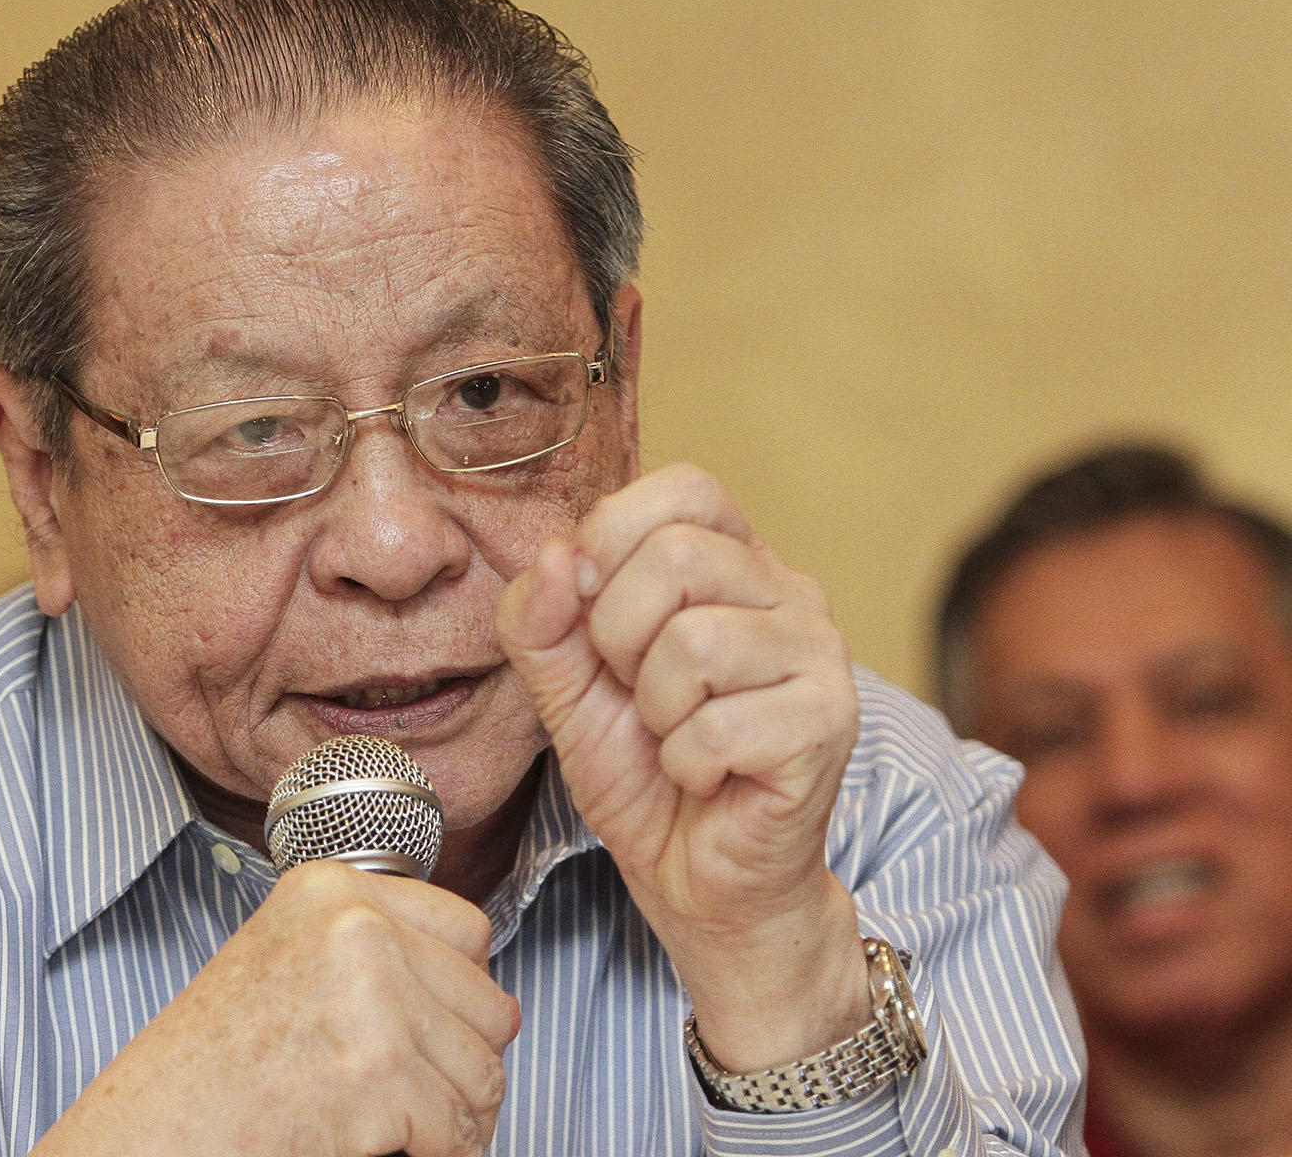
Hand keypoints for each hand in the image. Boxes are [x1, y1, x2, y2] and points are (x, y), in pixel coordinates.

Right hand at [34, 860, 518, 1156]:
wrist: (153, 1133)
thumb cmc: (209, 1069)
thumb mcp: (287, 965)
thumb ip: (374, 957)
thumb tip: (497, 1005)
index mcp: (332, 890)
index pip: (468, 931)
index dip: (460, 995)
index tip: (431, 1032)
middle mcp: (356, 929)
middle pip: (487, 1004)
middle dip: (464, 1064)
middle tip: (419, 1099)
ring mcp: (371, 999)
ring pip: (483, 1072)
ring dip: (456, 1117)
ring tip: (405, 1131)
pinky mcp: (377, 1076)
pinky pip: (457, 1130)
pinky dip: (438, 1155)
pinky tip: (389, 1151)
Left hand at [496, 464, 866, 1068]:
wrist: (698, 879)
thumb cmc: (642, 772)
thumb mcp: (564, 685)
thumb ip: (540, 618)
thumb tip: (553, 554)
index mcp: (733, 561)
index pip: (683, 488)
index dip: (612, 541)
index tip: (591, 614)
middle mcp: (790, 592)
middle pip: (678, 556)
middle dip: (619, 638)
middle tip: (637, 694)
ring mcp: (819, 656)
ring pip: (696, 642)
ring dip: (656, 711)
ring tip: (674, 739)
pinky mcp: (827, 725)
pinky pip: (719, 726)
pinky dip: (686, 765)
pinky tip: (705, 777)